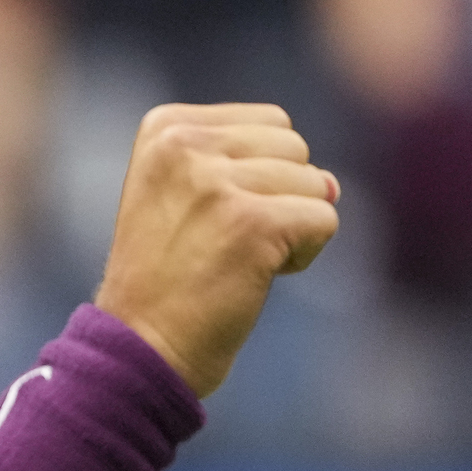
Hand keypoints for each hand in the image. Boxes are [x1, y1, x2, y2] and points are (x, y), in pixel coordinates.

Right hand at [94, 103, 339, 398]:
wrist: (139, 348)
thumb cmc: (164, 280)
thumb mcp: (180, 193)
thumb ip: (246, 164)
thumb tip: (332, 183)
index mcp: (164, 128)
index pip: (268, 123)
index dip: (255, 175)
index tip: (206, 218)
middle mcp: (184, 145)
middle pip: (294, 147)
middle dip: (278, 197)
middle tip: (223, 242)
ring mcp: (216, 183)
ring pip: (314, 183)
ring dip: (290, 228)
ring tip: (235, 260)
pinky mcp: (252, 222)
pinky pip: (324, 219)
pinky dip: (303, 255)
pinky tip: (257, 276)